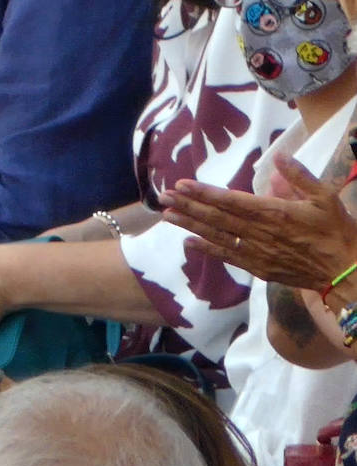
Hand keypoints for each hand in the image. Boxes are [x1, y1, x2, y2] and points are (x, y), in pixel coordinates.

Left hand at [159, 155, 356, 291]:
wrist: (344, 269)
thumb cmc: (337, 230)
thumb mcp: (325, 196)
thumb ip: (300, 177)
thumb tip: (278, 158)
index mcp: (274, 212)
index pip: (230, 201)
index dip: (204, 193)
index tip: (182, 185)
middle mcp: (259, 233)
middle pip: (216, 218)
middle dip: (188, 206)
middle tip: (164, 197)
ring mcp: (256, 252)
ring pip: (216, 236)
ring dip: (190, 225)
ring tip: (167, 216)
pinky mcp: (257, 267)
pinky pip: (227, 256)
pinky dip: (206, 249)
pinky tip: (188, 242)